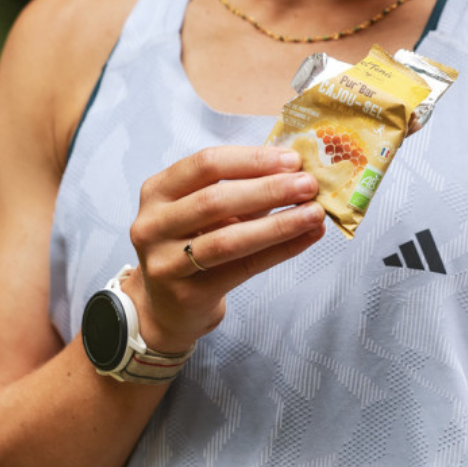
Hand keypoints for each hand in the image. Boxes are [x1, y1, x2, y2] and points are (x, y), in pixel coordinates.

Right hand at [124, 146, 324, 350]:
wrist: (168, 306)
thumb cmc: (195, 242)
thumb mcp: (207, 209)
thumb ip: (243, 186)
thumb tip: (296, 168)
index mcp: (158, 190)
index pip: (206, 164)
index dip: (251, 160)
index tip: (293, 159)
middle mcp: (153, 224)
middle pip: (216, 199)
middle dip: (269, 189)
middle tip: (309, 184)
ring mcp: (164, 262)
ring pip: (229, 239)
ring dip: (279, 223)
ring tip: (314, 213)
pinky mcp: (186, 294)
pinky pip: (242, 268)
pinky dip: (280, 250)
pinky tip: (307, 238)